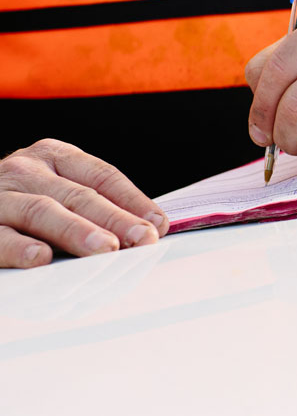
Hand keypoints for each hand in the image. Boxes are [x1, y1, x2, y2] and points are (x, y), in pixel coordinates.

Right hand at [0, 140, 168, 267]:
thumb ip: (97, 206)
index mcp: (53, 156)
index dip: (132, 199)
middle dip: (114, 219)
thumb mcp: (58, 191)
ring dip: (76, 231)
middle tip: (142, 240)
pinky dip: (19, 248)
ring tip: (105, 248)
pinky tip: (41, 258)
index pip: (101, 175)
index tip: (158, 224)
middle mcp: (25, 170)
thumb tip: (152, 229)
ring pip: (41, 211)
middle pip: (77, 194)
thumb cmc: (22, 205)